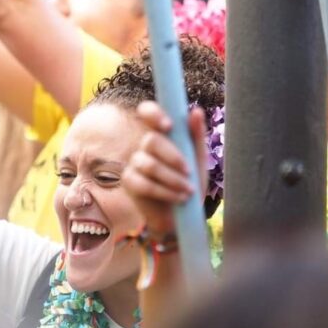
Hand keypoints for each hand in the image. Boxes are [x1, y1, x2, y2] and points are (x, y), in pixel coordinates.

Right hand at [122, 101, 207, 237]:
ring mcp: (133, 163)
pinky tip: (178, 199)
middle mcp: (144, 146)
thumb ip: (196, 135)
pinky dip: (165, 192)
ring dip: (172, 179)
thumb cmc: (190, 183)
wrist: (183, 216)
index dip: (153, 113)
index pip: (147, 112)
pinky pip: (144, 184)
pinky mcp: (129, 182)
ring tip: (188, 191)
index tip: (168, 126)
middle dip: (173, 157)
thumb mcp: (198, 159)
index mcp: (161, 134)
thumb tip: (196, 110)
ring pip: (149, 165)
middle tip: (189, 172)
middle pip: (151, 141)